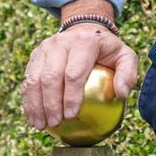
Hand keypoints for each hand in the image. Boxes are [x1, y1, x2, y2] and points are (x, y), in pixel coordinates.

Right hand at [22, 20, 139, 131]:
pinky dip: (28, 101)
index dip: (71, 96)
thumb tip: (120, 94)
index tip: (72, 116)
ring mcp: (45, 48)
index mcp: (84, 42)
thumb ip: (127, 74)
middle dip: (51, 103)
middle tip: (55, 123)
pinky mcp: (35, 56)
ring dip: (36, 104)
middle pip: (51, 76)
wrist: (85, 31)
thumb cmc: (107, 51)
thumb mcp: (125, 57)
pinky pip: (28, 80)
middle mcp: (61, 42)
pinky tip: (33, 118)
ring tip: (40, 125)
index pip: (74, 73)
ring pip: (35, 78)